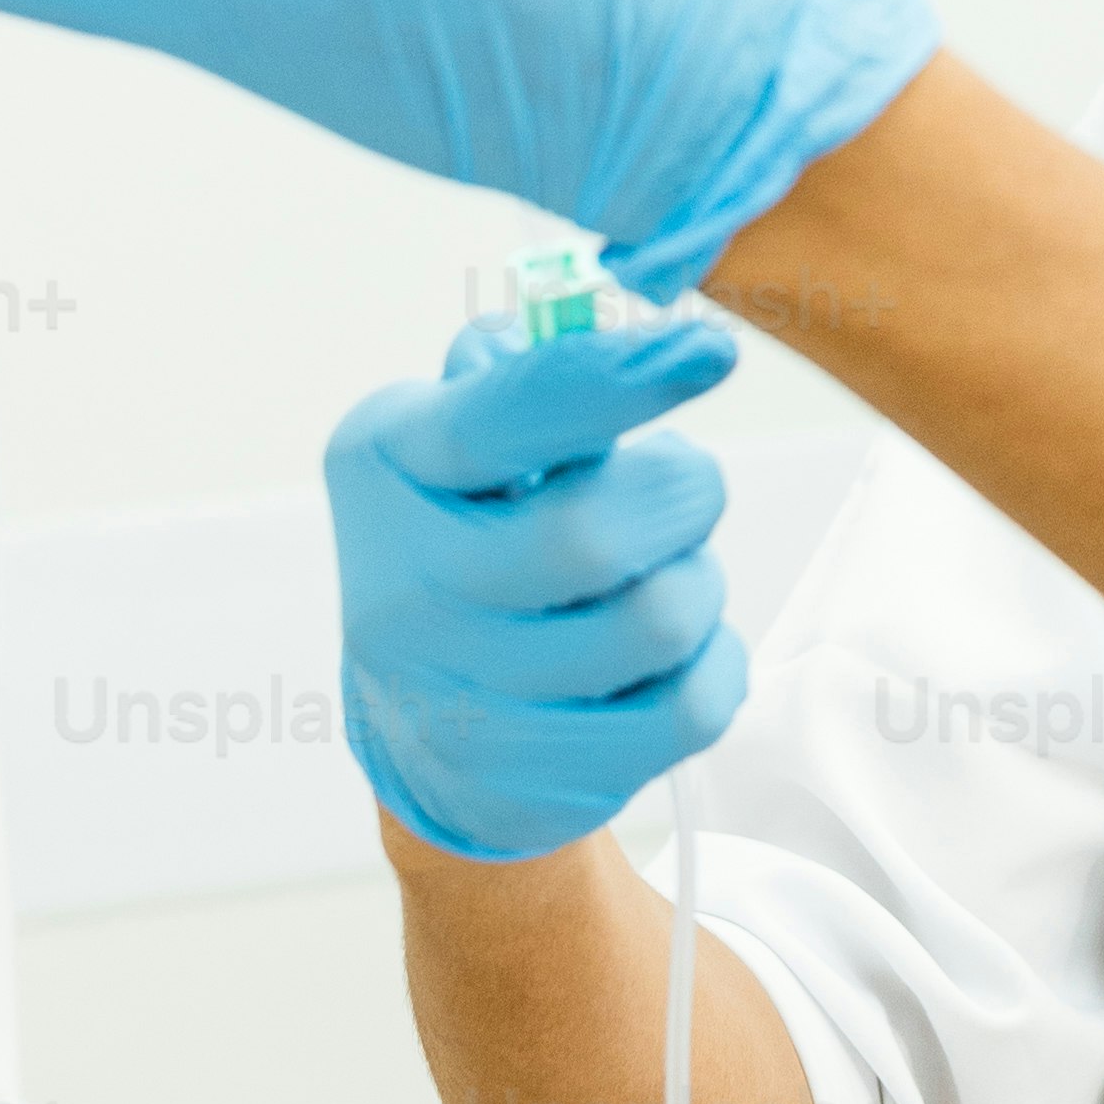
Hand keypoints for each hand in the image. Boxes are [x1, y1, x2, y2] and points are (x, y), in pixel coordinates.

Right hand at [327, 302, 747, 859]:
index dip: (618, 378)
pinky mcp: (537, 780)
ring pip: (659, 621)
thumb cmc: (467, 539)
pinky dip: (713, 662)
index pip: (509, 415)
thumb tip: (585, 323)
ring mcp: (464, 698)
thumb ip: (519, 375)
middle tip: (682, 487)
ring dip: (698, 580)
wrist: (426, 727)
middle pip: (594, 535)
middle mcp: (406, 587)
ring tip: (665, 573)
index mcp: (390, 464)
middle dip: (680, 492)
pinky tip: (672, 652)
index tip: (709, 351)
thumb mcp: (456, 440)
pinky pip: (693, 706)